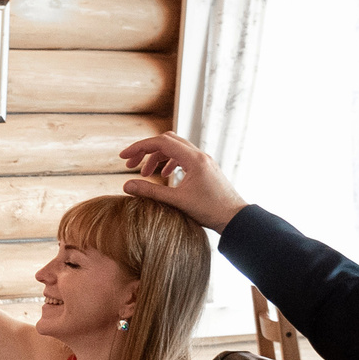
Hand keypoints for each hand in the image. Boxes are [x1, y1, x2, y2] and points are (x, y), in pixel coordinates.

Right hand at [117, 132, 248, 231]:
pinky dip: (169, 162)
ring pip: (175, 149)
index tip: (124, 157)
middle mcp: (199, 155)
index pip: (161, 142)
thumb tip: (126, 186)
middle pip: (167, 141)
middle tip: (131, 165)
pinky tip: (164, 175)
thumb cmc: (210, 210)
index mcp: (193, 159)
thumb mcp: (176, 201)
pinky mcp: (206, 168)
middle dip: (146, 151)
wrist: (235, 218)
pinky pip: (184, 157)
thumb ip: (150, 192)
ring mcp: (204, 161)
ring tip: (145, 174)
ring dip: (157, 158)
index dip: (139, 147)